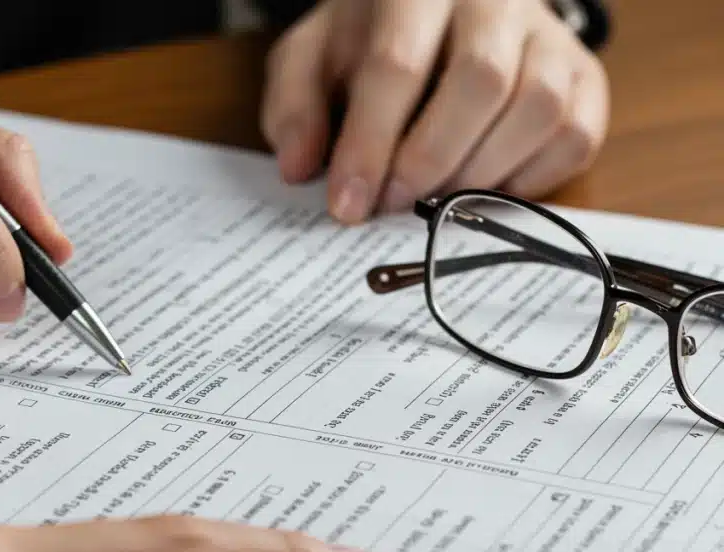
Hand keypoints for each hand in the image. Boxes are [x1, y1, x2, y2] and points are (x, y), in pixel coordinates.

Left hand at [261, 0, 609, 222]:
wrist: (439, 7)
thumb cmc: (371, 39)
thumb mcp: (311, 59)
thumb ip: (294, 107)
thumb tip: (300, 167)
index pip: (397, 65)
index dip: (369, 145)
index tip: (348, 204)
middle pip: (481, 82)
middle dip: (429, 161)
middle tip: (392, 203)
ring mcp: (549, 34)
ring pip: (539, 107)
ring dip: (481, 173)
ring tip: (435, 200)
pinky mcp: (585, 74)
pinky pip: (577, 136)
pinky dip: (531, 180)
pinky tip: (484, 188)